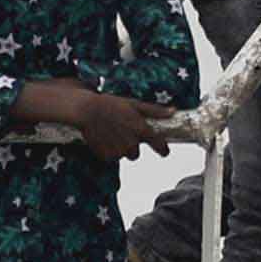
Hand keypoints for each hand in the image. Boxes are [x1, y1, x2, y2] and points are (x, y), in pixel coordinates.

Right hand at [23, 81, 157, 159]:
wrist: (87, 110)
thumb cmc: (111, 104)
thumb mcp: (134, 104)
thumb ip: (154, 111)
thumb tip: (173, 111)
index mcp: (141, 129)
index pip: (158, 144)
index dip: (163, 149)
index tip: (164, 151)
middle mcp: (131, 143)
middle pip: (136, 152)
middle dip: (131, 144)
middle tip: (121, 132)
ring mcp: (118, 150)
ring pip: (123, 155)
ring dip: (119, 147)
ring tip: (110, 132)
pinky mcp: (105, 155)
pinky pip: (111, 157)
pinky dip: (108, 150)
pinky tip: (103, 137)